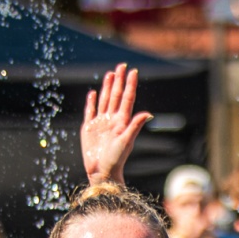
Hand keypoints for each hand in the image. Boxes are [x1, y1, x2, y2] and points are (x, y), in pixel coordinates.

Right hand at [80, 65, 151, 186]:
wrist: (102, 172)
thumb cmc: (116, 160)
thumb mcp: (126, 142)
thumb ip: (135, 126)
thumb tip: (148, 113)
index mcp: (122, 121)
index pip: (127, 98)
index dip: (130, 85)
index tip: (133, 71)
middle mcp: (112, 119)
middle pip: (115, 95)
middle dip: (119, 81)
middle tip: (121, 66)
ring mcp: (101, 123)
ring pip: (104, 100)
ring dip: (107, 87)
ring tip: (110, 74)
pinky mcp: (89, 128)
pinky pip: (90, 111)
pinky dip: (92, 102)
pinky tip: (93, 93)